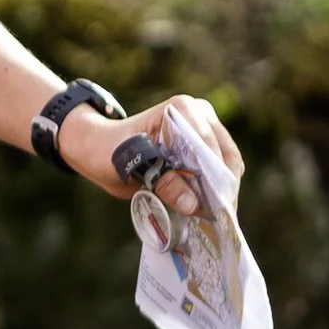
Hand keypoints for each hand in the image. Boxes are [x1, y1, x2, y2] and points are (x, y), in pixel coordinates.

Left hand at [56, 94, 243, 218]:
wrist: (101, 151)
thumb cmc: (111, 150)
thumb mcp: (131, 165)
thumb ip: (163, 182)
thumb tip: (193, 205)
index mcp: (183, 109)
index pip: (208, 145)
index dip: (214, 175)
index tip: (215, 205)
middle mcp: (200, 116)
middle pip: (225, 156)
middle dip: (222, 188)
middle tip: (218, 219)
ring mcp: (205, 132)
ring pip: (227, 167)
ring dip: (221, 193)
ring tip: (213, 219)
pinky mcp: (204, 152)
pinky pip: (219, 174)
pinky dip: (215, 193)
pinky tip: (207, 211)